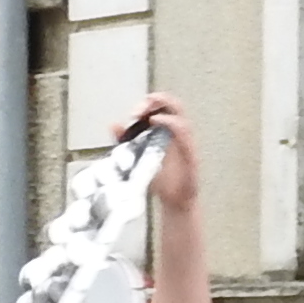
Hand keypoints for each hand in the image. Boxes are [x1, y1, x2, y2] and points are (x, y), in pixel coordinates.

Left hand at [123, 93, 200, 213]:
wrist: (174, 202)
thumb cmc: (160, 181)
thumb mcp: (136, 158)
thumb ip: (126, 142)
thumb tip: (113, 125)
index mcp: (167, 132)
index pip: (162, 107)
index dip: (148, 103)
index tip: (133, 113)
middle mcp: (179, 134)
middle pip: (174, 105)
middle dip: (156, 100)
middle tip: (139, 109)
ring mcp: (186, 143)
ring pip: (181, 115)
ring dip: (163, 108)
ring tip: (146, 114)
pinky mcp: (191, 154)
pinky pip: (185, 133)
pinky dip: (171, 123)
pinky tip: (156, 121)